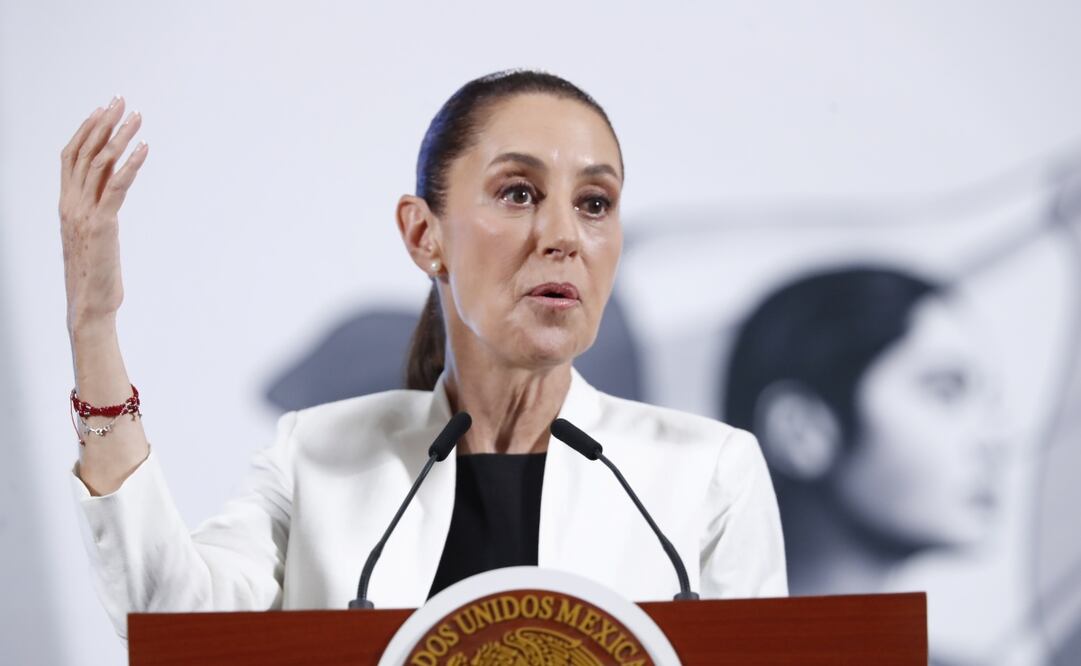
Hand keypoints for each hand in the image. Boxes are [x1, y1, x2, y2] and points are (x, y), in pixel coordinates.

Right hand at [59, 96, 147, 331]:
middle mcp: (71, 203)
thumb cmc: (94, 274)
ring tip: (137, 117)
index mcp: (66, 204)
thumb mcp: (91, 236)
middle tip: (121, 100)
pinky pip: (116, 187)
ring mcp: (84, 213)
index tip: (103, 109)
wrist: (90, 304)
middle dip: (103, 123)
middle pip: (85, 152)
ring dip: (120, 137)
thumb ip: (95, 213)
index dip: (86, 129)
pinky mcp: (102, 225)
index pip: (70, 156)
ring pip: (100, 164)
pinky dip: (131, 164)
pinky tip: (144, 148)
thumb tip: (108, 196)